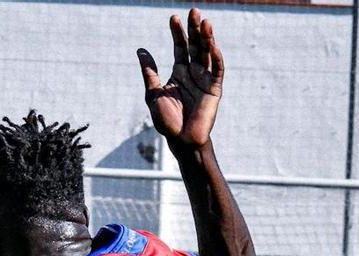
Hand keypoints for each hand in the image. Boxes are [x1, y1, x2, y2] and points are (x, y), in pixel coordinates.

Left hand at [137, 8, 223, 148]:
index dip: (177, 33)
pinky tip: (213, 45)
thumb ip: (150, 72)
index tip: (173, 18)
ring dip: (207, 38)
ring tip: (204, 22)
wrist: (181, 140)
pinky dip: (216, 57)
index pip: (179, 47)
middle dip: (194, 29)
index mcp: (178, 73)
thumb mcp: (153, 93)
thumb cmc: (166, 121)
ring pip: (208, 54)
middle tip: (193, 11)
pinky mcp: (215, 90)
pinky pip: (217, 71)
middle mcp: (193, 73)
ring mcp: (205, 80)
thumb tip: (140, 50)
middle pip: (195, 46)